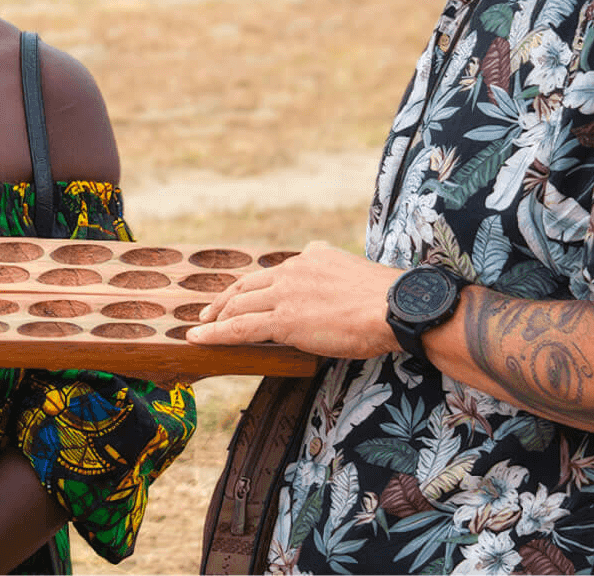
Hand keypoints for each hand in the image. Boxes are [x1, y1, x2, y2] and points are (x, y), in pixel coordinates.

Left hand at [186, 241, 400, 358]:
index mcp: (310, 256)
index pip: (271, 272)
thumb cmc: (385, 297)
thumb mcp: (351, 267)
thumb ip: (330, 266)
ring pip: (239, 306)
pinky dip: (215, 333)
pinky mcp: (284, 320)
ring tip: (200, 327)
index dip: (250, 286)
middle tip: (208, 311)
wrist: (394, 306)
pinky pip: (240, 328)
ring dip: (215, 317)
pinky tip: (198, 337)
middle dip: (224, 300)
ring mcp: (285, 295)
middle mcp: (292, 270)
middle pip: (247, 285)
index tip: (239, 295)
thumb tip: (322, 261)